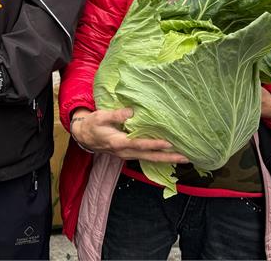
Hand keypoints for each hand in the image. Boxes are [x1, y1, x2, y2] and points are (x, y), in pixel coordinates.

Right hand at [69, 107, 188, 163]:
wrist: (84, 137)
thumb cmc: (92, 125)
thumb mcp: (100, 116)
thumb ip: (116, 115)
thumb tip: (132, 111)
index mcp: (118, 142)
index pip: (139, 144)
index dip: (154, 144)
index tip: (169, 143)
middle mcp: (125, 152)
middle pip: (149, 157)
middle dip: (168, 158)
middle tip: (185, 157)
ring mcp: (128, 155)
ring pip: (150, 159)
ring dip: (167, 159)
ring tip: (183, 158)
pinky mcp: (129, 154)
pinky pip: (147, 158)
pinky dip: (159, 157)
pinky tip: (169, 155)